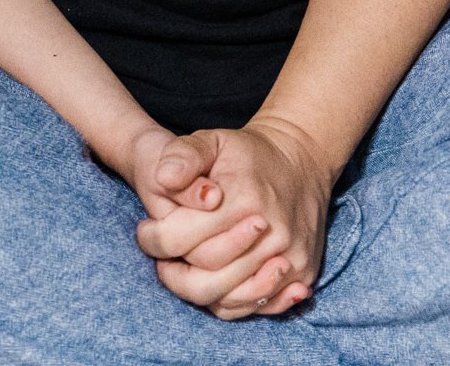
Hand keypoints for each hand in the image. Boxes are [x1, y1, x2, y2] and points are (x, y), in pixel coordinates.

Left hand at [134, 117, 337, 319]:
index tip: (145, 230)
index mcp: (244, 201)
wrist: (301, 159)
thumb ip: (182, 156)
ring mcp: (291, 258)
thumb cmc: (247, 153)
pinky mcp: (304, 273)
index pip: (184, 240)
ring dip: (198, 289)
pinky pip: (257, 307)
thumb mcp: (211, 140)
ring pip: (230, 299)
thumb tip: (164, 178)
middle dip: (174, 270)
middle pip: (206, 277)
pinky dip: (230, 302)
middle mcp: (273, 235)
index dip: (155, 240)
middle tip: (162, 254)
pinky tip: (216, 282)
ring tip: (184, 268)